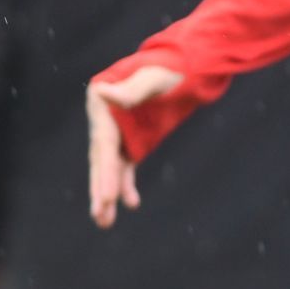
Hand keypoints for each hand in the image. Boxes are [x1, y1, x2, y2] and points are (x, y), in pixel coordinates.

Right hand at [86, 64, 183, 227]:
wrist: (190, 66)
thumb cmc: (174, 68)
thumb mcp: (156, 77)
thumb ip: (132, 89)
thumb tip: (103, 93)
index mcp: (101, 101)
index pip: (103, 144)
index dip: (104, 172)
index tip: (108, 197)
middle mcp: (104, 118)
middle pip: (102, 159)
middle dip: (101, 189)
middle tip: (99, 216)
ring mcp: (118, 130)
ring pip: (111, 167)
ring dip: (108, 193)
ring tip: (104, 222)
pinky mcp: (132, 138)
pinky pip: (126, 165)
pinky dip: (126, 184)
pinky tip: (131, 204)